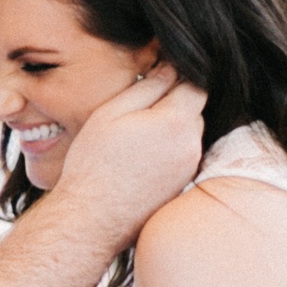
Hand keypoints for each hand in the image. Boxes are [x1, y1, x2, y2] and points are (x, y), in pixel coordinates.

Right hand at [47, 63, 206, 253]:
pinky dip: (166, 149)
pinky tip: (139, 157)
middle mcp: (191, 145)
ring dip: (169, 127)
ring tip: (135, 136)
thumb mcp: (112, 114)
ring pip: (187, 134)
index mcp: (176, 122)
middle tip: (138, 107)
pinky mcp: (182, 185)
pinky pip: (182, 155)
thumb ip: (146, 87)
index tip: (158, 74)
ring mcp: (189, 168)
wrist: (92, 217)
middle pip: (193, 109)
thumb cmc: (94, 162)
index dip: (177, 75)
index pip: (194, 85)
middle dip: (173, 102)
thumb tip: (169, 68)